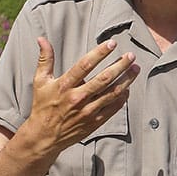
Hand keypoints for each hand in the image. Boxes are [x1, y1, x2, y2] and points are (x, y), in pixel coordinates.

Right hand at [25, 37, 139, 155]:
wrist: (44, 136)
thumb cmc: (43, 106)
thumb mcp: (40, 81)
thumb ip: (45, 59)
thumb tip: (41, 38)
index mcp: (64, 85)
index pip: (85, 65)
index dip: (100, 53)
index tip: (112, 43)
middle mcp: (78, 98)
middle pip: (104, 79)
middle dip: (120, 66)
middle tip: (131, 56)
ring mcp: (88, 111)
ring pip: (112, 93)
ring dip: (126, 80)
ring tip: (136, 69)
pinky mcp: (94, 122)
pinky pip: (113, 108)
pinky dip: (123, 97)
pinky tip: (128, 88)